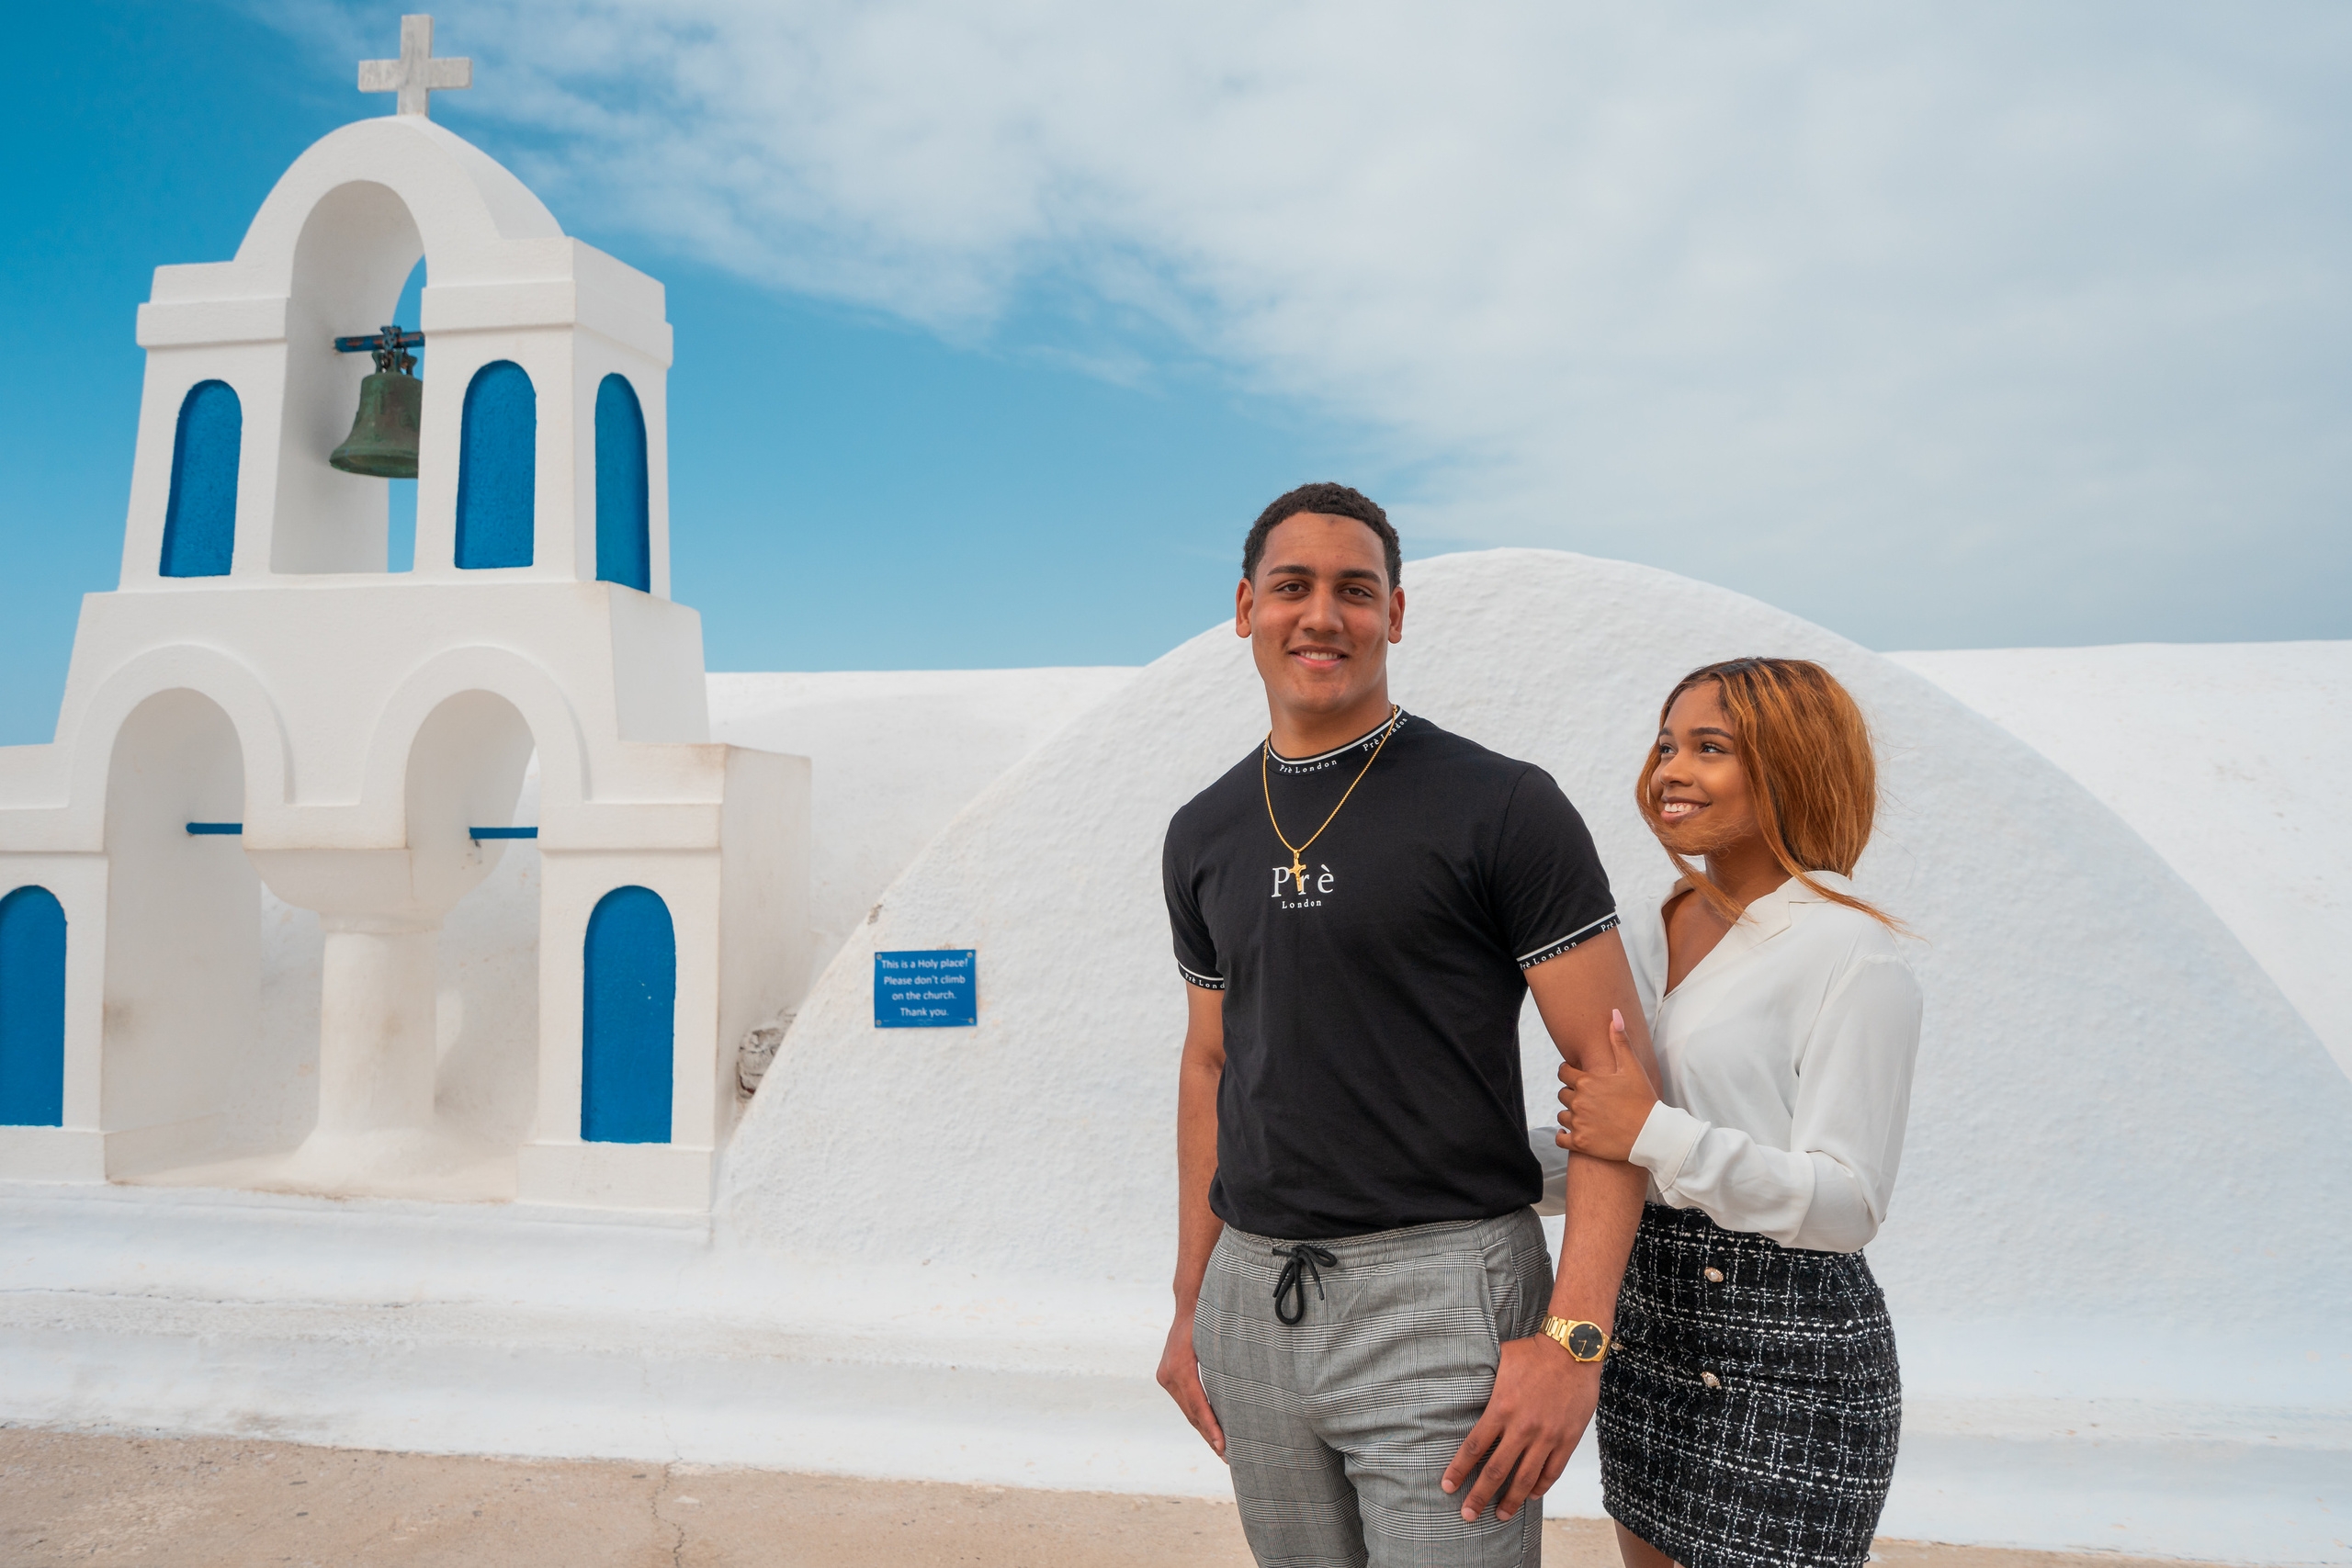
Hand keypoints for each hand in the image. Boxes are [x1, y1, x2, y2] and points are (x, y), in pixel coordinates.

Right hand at [1156, 1304, 1225, 1459]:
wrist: (1189, 1304)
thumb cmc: (1209, 1319)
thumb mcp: (1219, 1340)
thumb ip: (1227, 1366)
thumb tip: (1244, 1394)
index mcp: (1180, 1367)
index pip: (1197, 1405)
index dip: (1211, 1427)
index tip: (1223, 1446)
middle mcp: (1168, 1374)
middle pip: (1191, 1413)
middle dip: (1209, 1436)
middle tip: (1228, 1457)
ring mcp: (1165, 1376)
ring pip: (1187, 1411)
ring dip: (1203, 1430)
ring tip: (1221, 1450)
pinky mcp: (1167, 1376)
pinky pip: (1184, 1402)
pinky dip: (1198, 1417)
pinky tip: (1210, 1430)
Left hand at [1441, 1335, 1597, 1520]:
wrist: (1574, 1349)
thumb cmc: (1534, 1351)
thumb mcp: (1501, 1361)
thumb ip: (1484, 1379)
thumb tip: (1463, 1382)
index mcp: (1501, 1407)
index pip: (1474, 1447)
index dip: (1458, 1470)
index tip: (1447, 1487)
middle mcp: (1522, 1427)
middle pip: (1496, 1470)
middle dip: (1479, 1496)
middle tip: (1467, 1515)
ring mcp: (1547, 1435)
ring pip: (1525, 1478)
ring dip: (1511, 1500)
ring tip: (1499, 1515)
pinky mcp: (1567, 1438)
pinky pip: (1552, 1470)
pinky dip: (1540, 1486)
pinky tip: (1531, 1496)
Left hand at [1556, 1008, 1655, 1162]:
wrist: (1652, 1134)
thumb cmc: (1644, 1099)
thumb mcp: (1633, 1068)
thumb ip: (1620, 1041)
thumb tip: (1614, 1014)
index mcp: (1587, 1082)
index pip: (1563, 1073)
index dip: (1569, 1074)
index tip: (1577, 1078)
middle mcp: (1578, 1101)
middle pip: (1562, 1094)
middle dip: (1572, 1095)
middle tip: (1587, 1099)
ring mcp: (1579, 1123)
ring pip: (1562, 1115)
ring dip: (1569, 1115)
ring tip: (1585, 1116)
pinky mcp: (1581, 1143)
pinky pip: (1561, 1138)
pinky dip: (1563, 1136)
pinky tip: (1572, 1133)